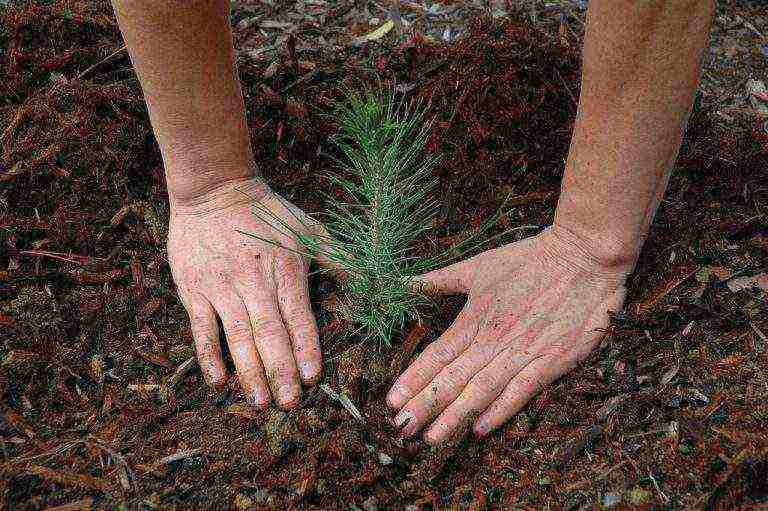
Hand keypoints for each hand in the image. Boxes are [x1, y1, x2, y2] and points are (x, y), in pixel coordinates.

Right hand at [167, 177, 321, 408]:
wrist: (214, 189)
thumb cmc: (268, 212)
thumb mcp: (309, 229)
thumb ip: (339, 258)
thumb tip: (371, 283)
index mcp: (286, 270)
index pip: (298, 316)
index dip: (306, 347)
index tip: (313, 377)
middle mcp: (254, 281)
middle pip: (269, 332)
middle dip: (281, 370)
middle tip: (291, 403)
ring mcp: (222, 286)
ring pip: (237, 336)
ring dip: (249, 371)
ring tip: (261, 401)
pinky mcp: (195, 289)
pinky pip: (202, 327)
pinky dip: (209, 355)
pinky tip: (219, 380)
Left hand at [387, 226, 629, 444]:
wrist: (582, 257)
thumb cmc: (529, 259)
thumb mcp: (478, 265)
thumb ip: (440, 279)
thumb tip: (406, 283)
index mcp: (473, 318)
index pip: (436, 355)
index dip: (413, 379)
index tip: (392, 400)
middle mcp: (492, 340)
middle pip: (452, 378)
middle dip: (425, 404)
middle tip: (401, 427)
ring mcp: (521, 352)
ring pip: (480, 390)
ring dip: (454, 415)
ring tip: (431, 437)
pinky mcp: (550, 361)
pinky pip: (520, 392)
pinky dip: (500, 411)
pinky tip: (480, 429)